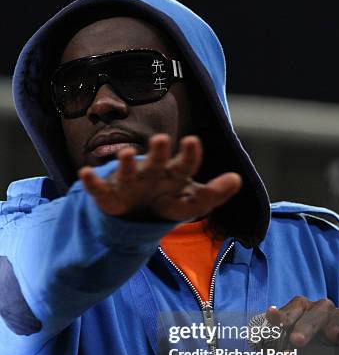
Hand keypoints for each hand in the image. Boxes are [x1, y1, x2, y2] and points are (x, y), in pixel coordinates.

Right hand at [78, 133, 241, 220]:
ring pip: (128, 171)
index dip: (189, 154)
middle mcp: (152, 172)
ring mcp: (130, 182)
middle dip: (158, 151)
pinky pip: (99, 189)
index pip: (186, 163)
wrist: (138, 214)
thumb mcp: (193, 201)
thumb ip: (215, 192)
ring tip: (127, 154)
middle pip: (156, 160)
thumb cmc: (168, 199)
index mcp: (175, 172)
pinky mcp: (110, 196)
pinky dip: (91, 182)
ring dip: (126, 163)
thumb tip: (238, 179)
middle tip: (160, 140)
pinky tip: (85, 173)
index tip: (192, 141)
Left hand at [265, 296, 338, 354]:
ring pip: (337, 317)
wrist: (332, 348)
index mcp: (298, 311)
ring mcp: (337, 315)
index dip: (280, 315)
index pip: (288, 312)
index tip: (271, 315)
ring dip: (336, 326)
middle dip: (305, 328)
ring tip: (337, 335)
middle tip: (297, 340)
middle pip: (312, 315)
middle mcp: (317, 309)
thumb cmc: (306, 350)